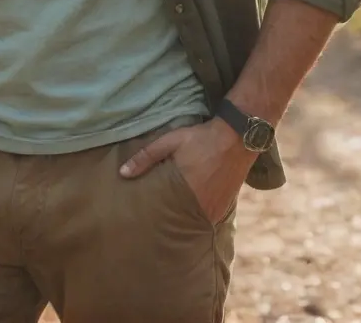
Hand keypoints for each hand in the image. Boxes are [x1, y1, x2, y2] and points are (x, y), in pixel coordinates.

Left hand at [119, 119, 254, 223]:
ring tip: (170, 220)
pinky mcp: (226, 207)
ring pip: (194, 220)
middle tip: (154, 224)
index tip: (143, 220)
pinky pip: (207, 217)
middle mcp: (202, 205)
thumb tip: (123, 173)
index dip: (154, 216)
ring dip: (184, 219)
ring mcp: (216, 209)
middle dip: (168, 220)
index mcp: (186, 191)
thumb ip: (146, 157)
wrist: (237, 137)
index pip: (164, 212)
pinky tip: (190, 213)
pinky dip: (198, 215)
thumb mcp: (171, 141)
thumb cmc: (201, 138)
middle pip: (179, 219)